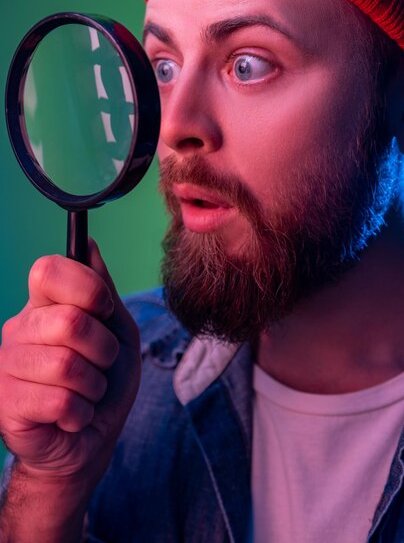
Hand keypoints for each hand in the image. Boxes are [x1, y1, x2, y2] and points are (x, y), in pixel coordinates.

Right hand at [0, 240, 140, 487]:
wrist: (91, 438)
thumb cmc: (104, 380)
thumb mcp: (116, 329)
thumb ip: (102, 287)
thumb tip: (87, 242)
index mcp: (43, 304)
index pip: (50, 269)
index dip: (88, 289)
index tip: (104, 312)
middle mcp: (19, 328)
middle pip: (70, 321)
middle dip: (103, 349)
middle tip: (99, 364)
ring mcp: (7, 365)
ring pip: (66, 364)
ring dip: (93, 384)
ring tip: (86, 392)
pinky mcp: (5, 403)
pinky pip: (60, 401)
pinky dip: (81, 412)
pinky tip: (72, 415)